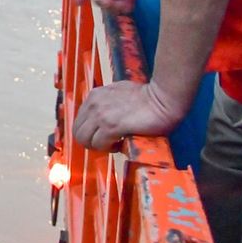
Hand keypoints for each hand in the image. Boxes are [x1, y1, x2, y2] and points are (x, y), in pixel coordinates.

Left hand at [71, 80, 186, 149]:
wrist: (164, 98)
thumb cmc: (148, 97)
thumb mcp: (120, 93)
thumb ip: (108, 103)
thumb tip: (106, 118)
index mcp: (95, 95)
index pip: (80, 120)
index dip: (90, 132)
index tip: (104, 135)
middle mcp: (94, 103)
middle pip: (78, 132)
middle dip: (91, 142)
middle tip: (107, 144)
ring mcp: (101, 115)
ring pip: (84, 140)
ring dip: (98, 146)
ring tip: (114, 145)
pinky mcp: (111, 126)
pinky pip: (99, 145)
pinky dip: (108, 149)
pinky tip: (121, 145)